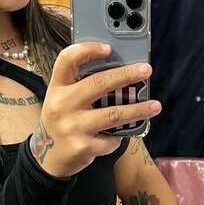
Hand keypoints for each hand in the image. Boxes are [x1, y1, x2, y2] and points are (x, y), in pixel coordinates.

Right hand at [30, 42, 160, 177]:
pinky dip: (118, 138)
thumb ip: (80, 85)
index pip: (67, 60)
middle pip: (98, 83)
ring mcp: (72, 127)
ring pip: (113, 114)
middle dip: (126, 75)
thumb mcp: (62, 99)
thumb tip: (119, 72)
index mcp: (57, 88)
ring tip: (154, 106)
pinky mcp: (83, 147)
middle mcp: (62, 105)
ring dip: (138, 110)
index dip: (87, 50)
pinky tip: (120, 136)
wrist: (48, 156)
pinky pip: (111, 139)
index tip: (108, 48)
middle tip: (146, 70)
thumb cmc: (61, 121)